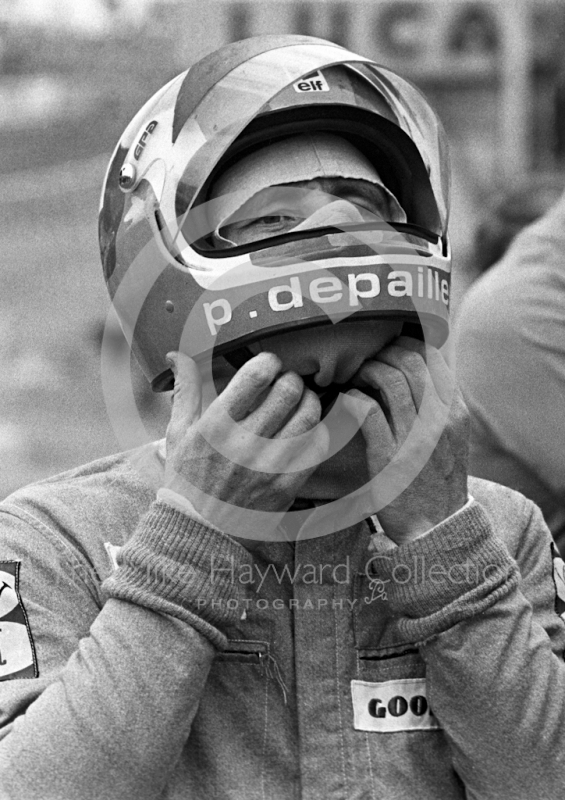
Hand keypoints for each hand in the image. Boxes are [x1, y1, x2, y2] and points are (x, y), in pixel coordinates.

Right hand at [164, 351, 329, 535]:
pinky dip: (317, 432)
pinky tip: (307, 431)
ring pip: (308, 417)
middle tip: (286, 383)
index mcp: (216, 426)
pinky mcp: (287, 486)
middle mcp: (244, 443)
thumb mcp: (178, 433)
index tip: (268, 364)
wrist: (198, 531)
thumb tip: (177, 355)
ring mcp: (268, 466)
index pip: (255, 376)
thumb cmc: (187, 479)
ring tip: (302, 402)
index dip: (268, 361)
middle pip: (288, 391)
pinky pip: (316, 449)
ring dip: (310, 401)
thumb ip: (185, 391)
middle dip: (291, 380)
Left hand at [345, 337, 468, 544]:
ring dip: (367, 370)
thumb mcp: (452, 438)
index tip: (391, 347)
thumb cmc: (438, 478)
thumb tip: (417, 369)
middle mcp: (439, 420)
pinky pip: (367, 410)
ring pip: (389, 379)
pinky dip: (354, 398)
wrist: (436, 525)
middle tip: (369, 358)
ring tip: (358, 376)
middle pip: (410, 361)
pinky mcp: (388, 455)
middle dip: (384, 352)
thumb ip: (439, 405)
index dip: (407, 344)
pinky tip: (350, 400)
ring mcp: (414, 437)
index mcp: (455, 412)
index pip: (433, 358)